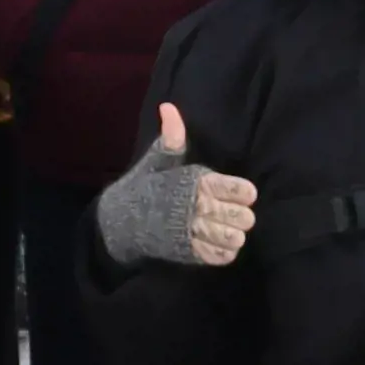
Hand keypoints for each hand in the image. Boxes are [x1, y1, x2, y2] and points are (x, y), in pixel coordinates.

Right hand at [154, 104, 255, 270]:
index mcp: (195, 182)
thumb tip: (168, 107)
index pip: (238, 189)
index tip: (240, 193)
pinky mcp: (189, 253)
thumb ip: (172, 138)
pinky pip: (220, 256)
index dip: (243, 192)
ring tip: (227, 229)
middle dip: (241, 215)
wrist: (121, 221)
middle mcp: (197, 208)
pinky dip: (225, 252)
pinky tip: (220, 243)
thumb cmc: (146, 188)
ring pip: (233, 238)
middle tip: (233, 213)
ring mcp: (193, 232)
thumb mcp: (158, 160)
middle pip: (241, 216)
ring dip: (234, 234)